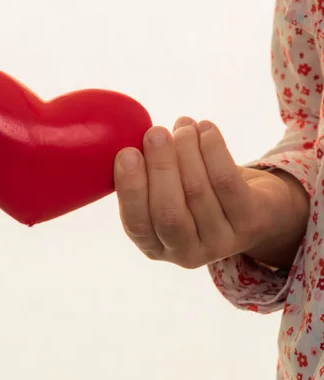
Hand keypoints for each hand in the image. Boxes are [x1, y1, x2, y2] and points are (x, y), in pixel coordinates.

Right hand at [114, 117, 309, 269]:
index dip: (131, 189)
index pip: (137, 225)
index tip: (127, 153)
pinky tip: (205, 129)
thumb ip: (146, 178)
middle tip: (155, 133)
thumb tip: (132, 141)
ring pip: (198, 190)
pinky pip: (226, 180)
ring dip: (187, 150)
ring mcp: (221, 242)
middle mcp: (186, 254)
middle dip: (160, 167)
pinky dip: (213, 149)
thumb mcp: (164, 195)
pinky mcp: (250, 222)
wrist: (253, 207)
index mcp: (154, 246)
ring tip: (182, 125)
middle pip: (169, 212)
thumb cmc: (193, 194)